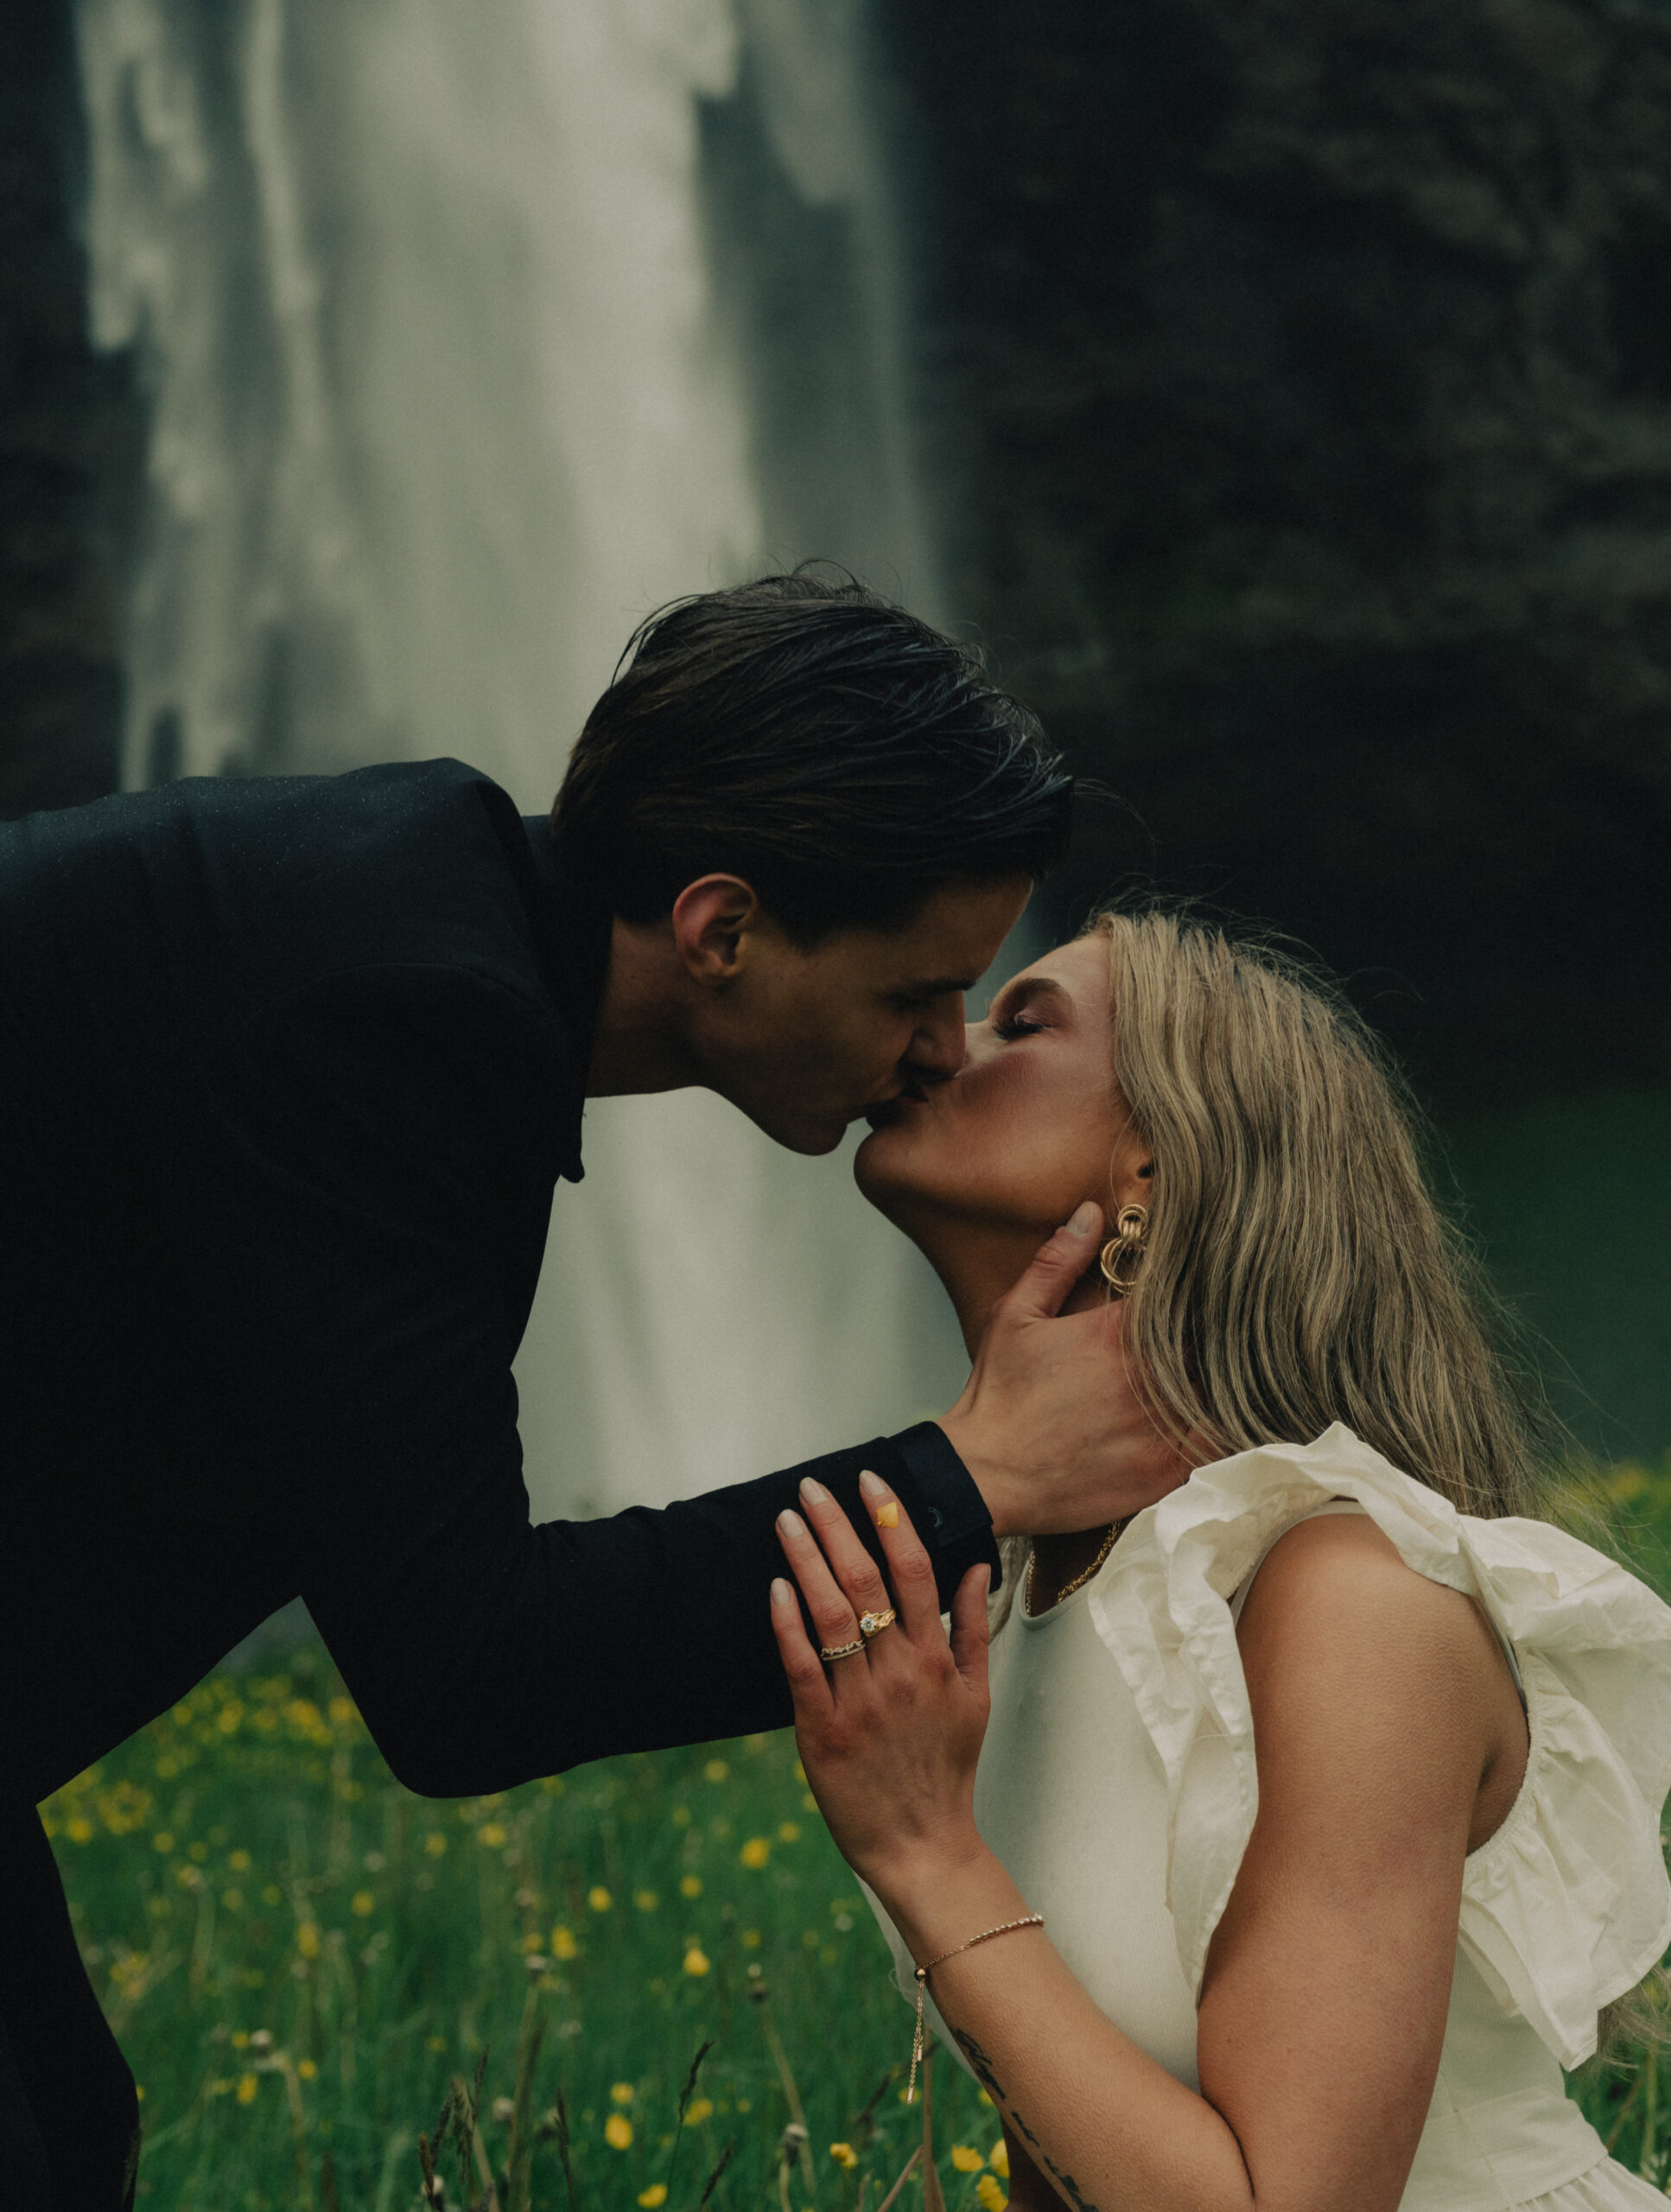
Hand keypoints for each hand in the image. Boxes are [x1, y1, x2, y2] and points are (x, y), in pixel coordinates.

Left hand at [770, 1469, 992, 1897]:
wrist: (922, 1846)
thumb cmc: (946, 1768)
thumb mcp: (976, 1696)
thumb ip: (970, 1626)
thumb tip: (977, 1564)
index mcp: (936, 1659)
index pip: (915, 1569)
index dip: (890, 1517)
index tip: (868, 1478)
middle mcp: (899, 1673)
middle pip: (866, 1580)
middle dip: (836, 1525)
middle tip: (811, 1487)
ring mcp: (859, 1701)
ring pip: (830, 1614)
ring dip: (806, 1560)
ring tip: (786, 1521)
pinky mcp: (821, 1731)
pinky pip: (801, 1666)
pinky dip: (787, 1623)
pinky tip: (775, 1587)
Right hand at [938, 1202, 1200, 1537]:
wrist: (985, 1477)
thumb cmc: (999, 1397)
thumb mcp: (1015, 1316)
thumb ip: (1057, 1263)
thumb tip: (1089, 1214)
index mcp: (1117, 1333)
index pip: (1184, 1297)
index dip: (1199, 1294)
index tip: (1208, 1291)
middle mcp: (1147, 1378)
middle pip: (1211, 1346)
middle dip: (1218, 1339)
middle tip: (1228, 1335)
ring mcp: (1160, 1428)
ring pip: (1223, 1395)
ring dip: (1226, 1384)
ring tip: (1232, 1377)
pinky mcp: (1165, 1472)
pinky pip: (1220, 1446)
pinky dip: (1229, 1431)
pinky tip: (1230, 1421)